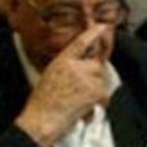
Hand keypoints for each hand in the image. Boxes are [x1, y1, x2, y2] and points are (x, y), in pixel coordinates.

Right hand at [15, 23, 111, 146]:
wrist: (43, 120)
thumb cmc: (42, 102)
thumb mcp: (49, 75)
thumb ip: (66, 66)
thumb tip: (80, 65)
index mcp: (62, 60)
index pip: (81, 41)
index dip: (93, 32)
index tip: (102, 26)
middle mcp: (76, 66)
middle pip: (97, 63)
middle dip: (94, 74)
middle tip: (81, 88)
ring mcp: (88, 78)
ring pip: (101, 79)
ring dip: (96, 87)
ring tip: (79, 98)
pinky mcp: (96, 91)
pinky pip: (104, 94)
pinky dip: (98, 101)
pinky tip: (84, 106)